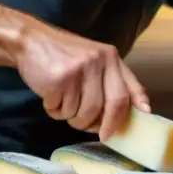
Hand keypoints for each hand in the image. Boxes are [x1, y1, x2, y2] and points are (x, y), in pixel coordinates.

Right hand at [16, 21, 150, 141]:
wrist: (30, 41)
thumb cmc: (64, 55)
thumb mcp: (94, 60)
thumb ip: (116, 81)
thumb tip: (143, 110)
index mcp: (110, 57)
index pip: (126, 92)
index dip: (124, 117)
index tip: (116, 133)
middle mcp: (98, 61)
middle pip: (106, 108)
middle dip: (97, 125)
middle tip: (91, 130)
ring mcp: (78, 70)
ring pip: (82, 114)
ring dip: (71, 117)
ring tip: (63, 103)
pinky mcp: (58, 79)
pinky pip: (61, 111)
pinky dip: (54, 111)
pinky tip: (50, 96)